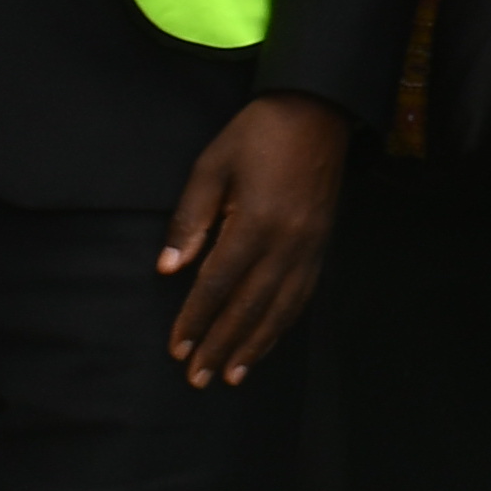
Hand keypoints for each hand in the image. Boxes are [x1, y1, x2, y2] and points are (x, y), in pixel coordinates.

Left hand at [158, 91, 347, 385]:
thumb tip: (168, 270)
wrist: (317, 111)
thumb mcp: (211, 166)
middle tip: (197, 378)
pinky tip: (268, 340)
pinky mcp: (322, 245)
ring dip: (254, 346)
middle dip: (221, 345)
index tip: (177, 348)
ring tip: (232, 376)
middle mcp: (287, 243)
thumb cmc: (256, 134)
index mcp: (255, 222)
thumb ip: (190, 219)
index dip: (195, 319)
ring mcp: (310, 247)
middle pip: (249, 306)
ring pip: (281, 309)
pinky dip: (283, 324)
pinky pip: (302, 295)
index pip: (217, 284)